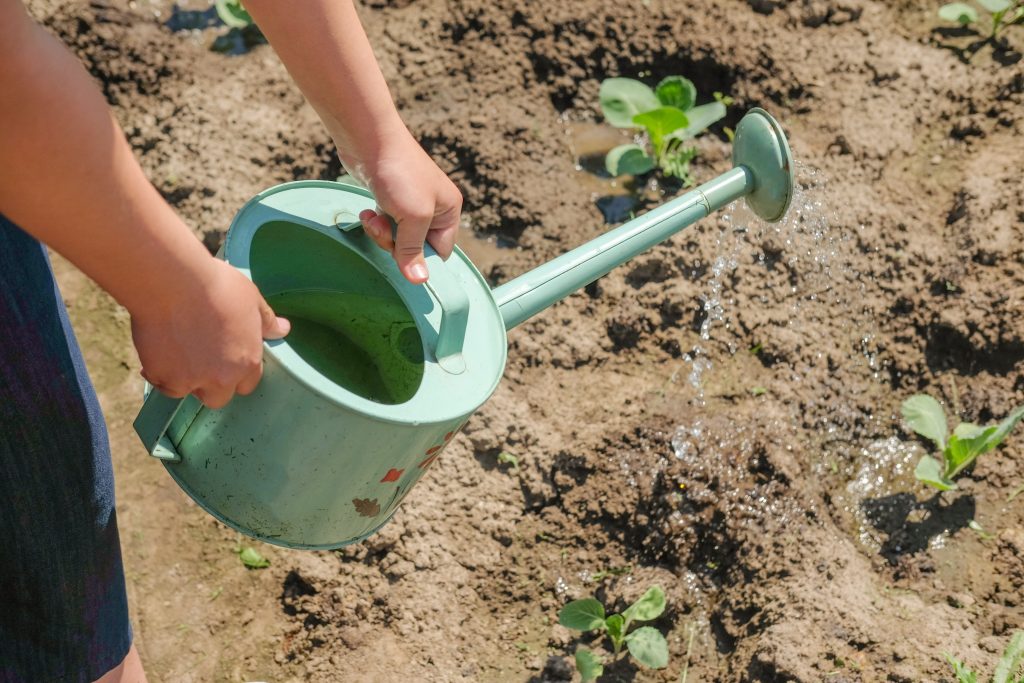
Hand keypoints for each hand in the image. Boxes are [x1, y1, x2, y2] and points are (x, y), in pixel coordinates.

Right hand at [131, 258, 289, 408]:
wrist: (173, 282)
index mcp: (247, 362)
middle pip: (217, 398)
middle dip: (210, 384)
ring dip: (181, 378)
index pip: (247, 384)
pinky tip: (157, 352)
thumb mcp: (252, 299)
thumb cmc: (216, 286)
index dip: (236, 372)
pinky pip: (159, 382)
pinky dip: (158, 372)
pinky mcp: (160, 375)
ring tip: (176, 352)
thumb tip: (283, 329)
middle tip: (200, 359)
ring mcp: (188, 380)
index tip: (226, 358)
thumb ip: (267, 321)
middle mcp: (220, 378)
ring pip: (185, 392)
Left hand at [356, 130, 462, 283]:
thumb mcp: (413, 217)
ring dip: (382, 233)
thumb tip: (419, 281)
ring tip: (373, 217)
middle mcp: (433, 208)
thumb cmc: (399, 174)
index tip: (402, 260)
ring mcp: (410, 203)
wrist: (368, 138)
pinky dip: (375, 221)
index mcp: (449, 212)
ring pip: (397, 237)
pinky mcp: (390, 199)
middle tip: (383, 230)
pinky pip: (385, 223)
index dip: (422, 260)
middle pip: (416, 247)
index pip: (441, 252)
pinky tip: (367, 211)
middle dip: (396, 244)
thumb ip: (413, 250)